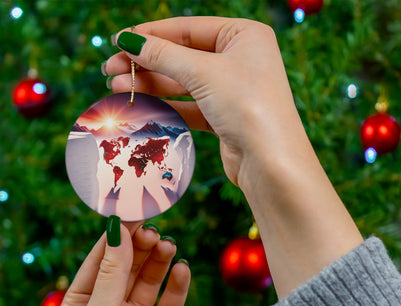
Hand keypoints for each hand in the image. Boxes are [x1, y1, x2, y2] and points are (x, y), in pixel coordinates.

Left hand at [58, 220, 189, 305]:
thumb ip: (112, 272)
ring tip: (169, 247)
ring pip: (150, 281)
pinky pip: (170, 303)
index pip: (101, 259)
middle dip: (141, 248)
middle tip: (155, 232)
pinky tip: (182, 270)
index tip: (135, 214)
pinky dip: (177, 286)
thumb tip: (118, 230)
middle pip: (128, 266)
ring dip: (160, 262)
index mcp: (83, 302)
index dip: (118, 236)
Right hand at [104, 17, 299, 185]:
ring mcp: (233, 90)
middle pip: (183, 56)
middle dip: (146, 63)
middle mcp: (240, 60)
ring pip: (184, 83)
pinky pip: (190, 106)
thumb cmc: (247, 106)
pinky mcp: (225, 117)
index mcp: (244, 35)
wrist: (270, 162)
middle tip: (110, 69)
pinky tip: (141, 105)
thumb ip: (164, 55)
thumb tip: (128, 40)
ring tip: (117, 87)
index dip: (151, 34)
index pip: (188, 28)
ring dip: (151, 85)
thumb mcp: (203, 72)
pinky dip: (167, 106)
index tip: (118, 41)